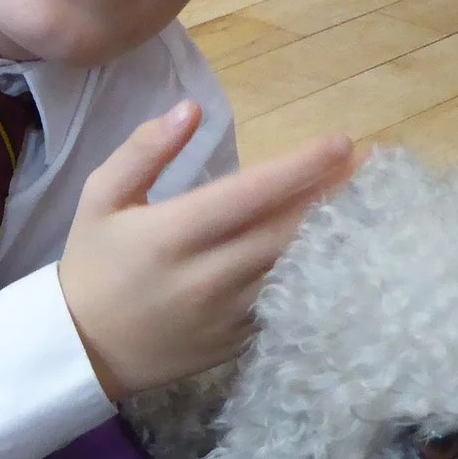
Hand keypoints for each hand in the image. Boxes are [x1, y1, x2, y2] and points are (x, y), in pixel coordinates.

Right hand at [57, 102, 356, 401]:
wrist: (82, 349)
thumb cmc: (92, 264)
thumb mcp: (101, 197)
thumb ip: (144, 151)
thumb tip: (191, 109)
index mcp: (172, 234)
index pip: (249, 195)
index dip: (300, 168)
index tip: (343, 142)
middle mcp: (206, 275)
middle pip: (286, 231)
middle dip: (334, 195)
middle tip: (375, 164)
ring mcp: (226, 314)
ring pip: (294, 270)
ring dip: (335, 234)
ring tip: (369, 201)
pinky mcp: (237, 340)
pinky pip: (286, 304)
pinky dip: (317, 275)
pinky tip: (341, 250)